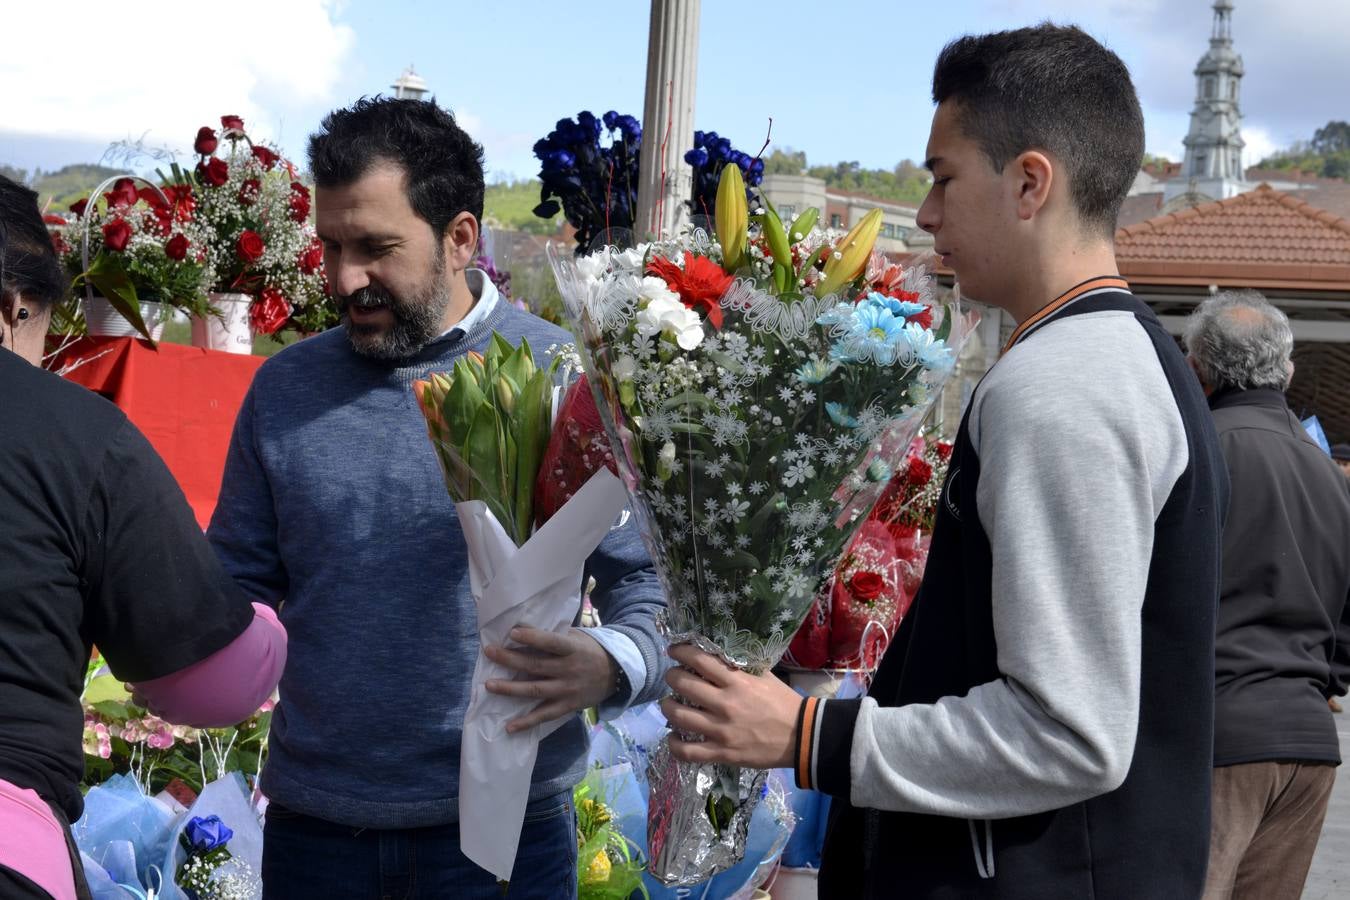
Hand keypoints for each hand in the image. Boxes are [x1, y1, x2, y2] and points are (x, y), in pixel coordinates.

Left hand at [484, 627, 618, 733]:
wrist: (617, 674)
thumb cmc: (590, 651)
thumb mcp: (577, 638)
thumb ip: (555, 637)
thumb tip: (523, 630)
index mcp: (572, 649)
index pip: (551, 642)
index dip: (532, 637)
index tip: (512, 633)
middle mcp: (568, 669)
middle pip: (536, 665)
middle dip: (510, 659)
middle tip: (489, 653)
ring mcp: (567, 690)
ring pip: (535, 690)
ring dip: (511, 688)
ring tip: (489, 685)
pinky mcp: (567, 706)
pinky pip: (544, 715)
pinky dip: (527, 722)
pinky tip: (509, 726)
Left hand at [659, 643, 801, 768]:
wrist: (801, 736)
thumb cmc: (783, 703)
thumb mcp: (765, 677)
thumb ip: (740, 667)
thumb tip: (716, 656)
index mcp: (737, 682)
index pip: (700, 660)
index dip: (681, 651)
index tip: (674, 650)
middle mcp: (725, 704)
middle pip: (683, 684)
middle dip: (672, 677)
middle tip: (673, 677)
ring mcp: (722, 731)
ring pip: (679, 716)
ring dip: (667, 707)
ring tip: (669, 703)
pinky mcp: (722, 753)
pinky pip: (688, 751)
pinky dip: (674, 744)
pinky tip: (673, 736)